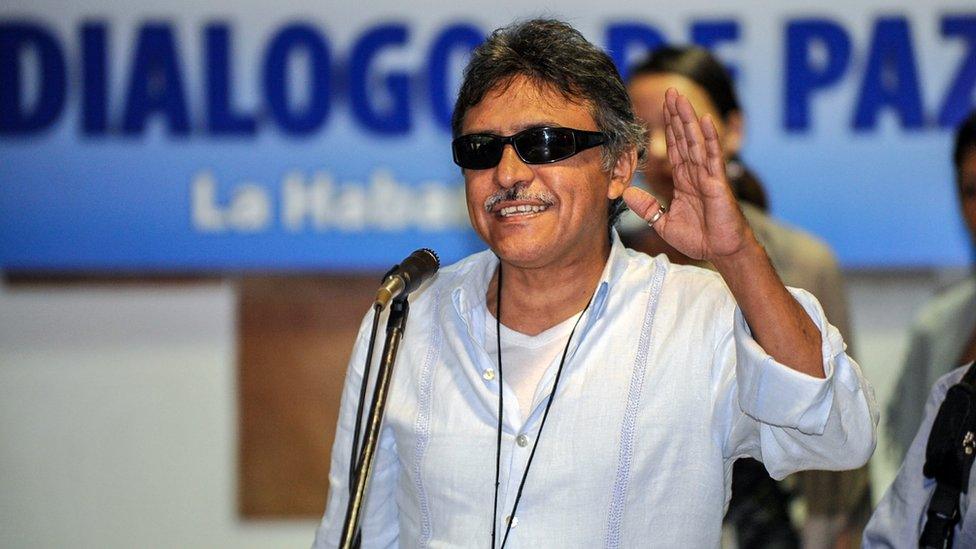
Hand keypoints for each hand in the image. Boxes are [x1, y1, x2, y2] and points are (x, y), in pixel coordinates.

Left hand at [623, 88, 753, 263]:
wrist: (720, 252)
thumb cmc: (698, 238)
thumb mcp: (663, 223)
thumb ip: (647, 208)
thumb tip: (627, 193)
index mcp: (684, 179)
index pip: (674, 148)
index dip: (668, 127)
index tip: (662, 107)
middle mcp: (696, 172)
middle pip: (684, 138)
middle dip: (676, 115)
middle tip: (670, 91)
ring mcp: (708, 175)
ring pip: (696, 142)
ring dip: (688, 119)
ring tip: (681, 98)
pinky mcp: (718, 183)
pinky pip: (713, 157)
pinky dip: (709, 139)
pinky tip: (704, 121)